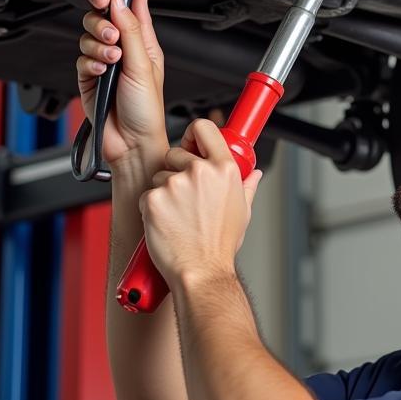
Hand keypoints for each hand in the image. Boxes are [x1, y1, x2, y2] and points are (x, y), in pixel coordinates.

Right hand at [75, 0, 167, 168]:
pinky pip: (80, 60)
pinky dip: (89, 64)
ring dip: (97, 46)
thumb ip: (132, 30)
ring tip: (111, 60)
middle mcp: (124, 52)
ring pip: (87, 38)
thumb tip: (122, 1)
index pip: (126, 11)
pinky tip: (101, 74)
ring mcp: (104, 64)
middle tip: (110, 34)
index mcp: (143, 44)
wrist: (131, 142)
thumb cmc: (146, 111)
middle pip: (101, 20)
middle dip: (101, 24)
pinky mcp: (89, 78)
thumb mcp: (144, 65)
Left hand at [138, 118, 263, 288]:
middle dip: (176, 170)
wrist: (201, 271)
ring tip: (178, 215)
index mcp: (224, 170)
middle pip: (175, 152)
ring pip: (159, 175)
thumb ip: (247, 186)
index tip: (192, 144)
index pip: (203, 127)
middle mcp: (200, 172)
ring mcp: (175, 184)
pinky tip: (166, 222)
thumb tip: (254, 174)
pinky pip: (146, 195)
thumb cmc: (219, 246)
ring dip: (164, 192)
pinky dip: (151, 208)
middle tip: (186, 196)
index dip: (194, 135)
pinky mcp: (153, 199)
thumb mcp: (242, 211)